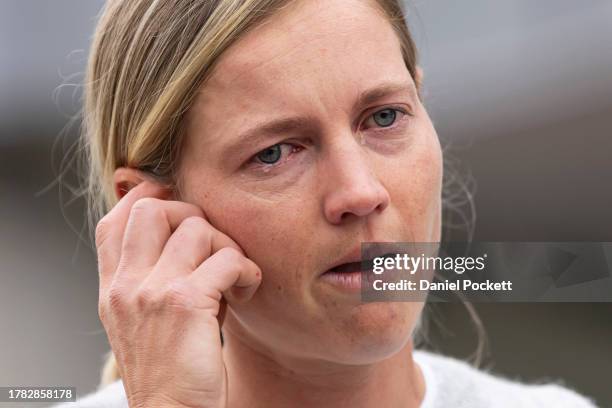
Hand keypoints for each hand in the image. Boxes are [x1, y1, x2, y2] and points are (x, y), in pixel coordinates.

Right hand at [95, 180, 261, 407]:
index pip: (115, 220)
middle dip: (192, 215)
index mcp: (114, 289)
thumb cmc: (171, 370)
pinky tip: (247, 290)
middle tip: (213, 246)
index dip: (147, 198)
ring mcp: (152, 291)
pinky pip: (227, 259)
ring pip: (198, 229)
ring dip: (228, 246)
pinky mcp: (185, 302)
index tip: (178, 203)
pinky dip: (247, 270)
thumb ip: (156, 277)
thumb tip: (190, 236)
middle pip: (153, 209)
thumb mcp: (146, 320)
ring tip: (234, 276)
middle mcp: (126, 285)